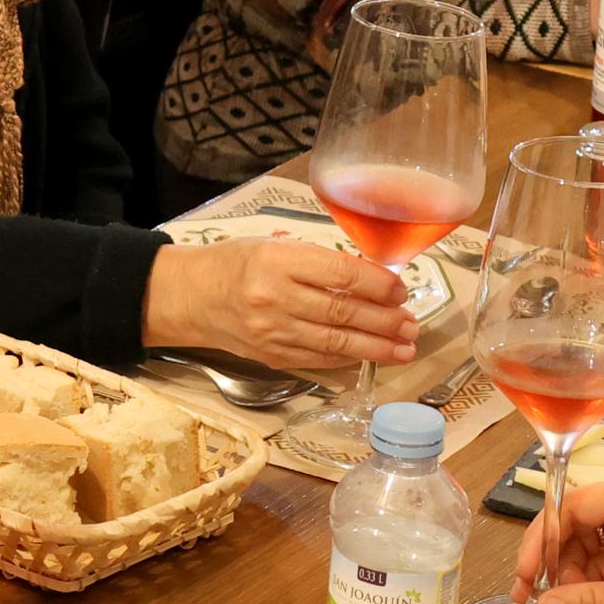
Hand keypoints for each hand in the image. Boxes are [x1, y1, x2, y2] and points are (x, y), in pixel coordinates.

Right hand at [144, 236, 418, 372]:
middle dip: (384, 321)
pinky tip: (370, 356)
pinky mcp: (271, 357)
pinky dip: (348, 358)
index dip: (377, 284)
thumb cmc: (237, 263)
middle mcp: (275, 297)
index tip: (401, 289)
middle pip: (342, 313)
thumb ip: (318, 260)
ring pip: (335, 342)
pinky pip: (318, 359)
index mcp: (278, 260)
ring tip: (404, 348)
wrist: (191, 297)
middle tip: (412, 325)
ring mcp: (272, 332)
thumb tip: (371, 276)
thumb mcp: (275, 244)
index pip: (340, 273)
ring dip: (376, 347)